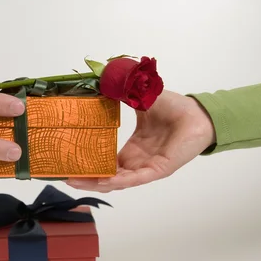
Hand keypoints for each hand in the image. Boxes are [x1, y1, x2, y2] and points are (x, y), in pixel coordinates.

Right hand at [65, 90, 215, 192]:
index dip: (87, 163)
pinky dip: (118, 181)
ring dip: (95, 183)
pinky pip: (135, 179)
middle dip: (85, 178)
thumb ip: (120, 92)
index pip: (105, 161)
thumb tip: (100, 78)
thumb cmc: (174, 109)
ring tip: (74, 181)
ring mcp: (146, 167)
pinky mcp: (158, 170)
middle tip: (63, 175)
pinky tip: (102, 181)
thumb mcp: (138, 99)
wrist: (198, 114)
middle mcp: (137, 161)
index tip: (68, 160)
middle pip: (106, 176)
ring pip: (116, 181)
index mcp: (132, 148)